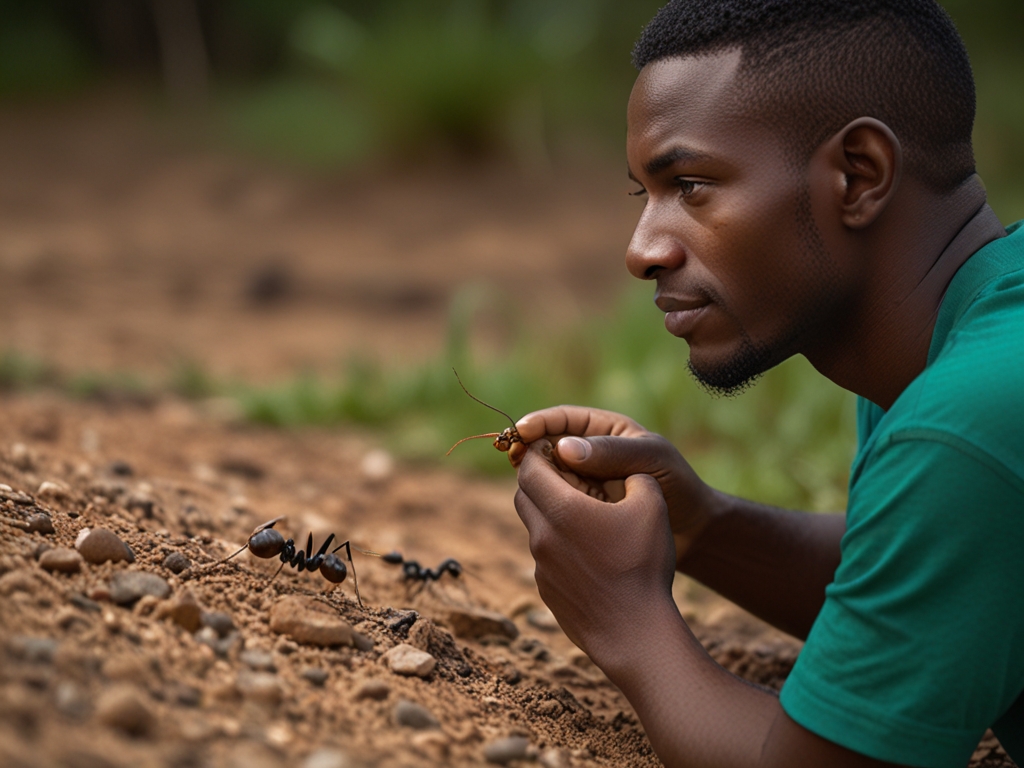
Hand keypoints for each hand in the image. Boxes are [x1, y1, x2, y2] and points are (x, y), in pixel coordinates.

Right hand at [511, 405, 720, 564]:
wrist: (694, 531)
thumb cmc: (679, 487)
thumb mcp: (651, 462)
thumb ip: (612, 453)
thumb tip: (564, 448)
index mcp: (605, 431)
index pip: (563, 419)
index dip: (539, 423)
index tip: (520, 432)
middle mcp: (589, 454)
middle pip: (548, 446)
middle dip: (530, 450)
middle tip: (514, 460)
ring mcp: (584, 482)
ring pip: (548, 476)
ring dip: (537, 479)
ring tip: (532, 487)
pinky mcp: (583, 510)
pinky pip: (556, 502)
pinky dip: (547, 504)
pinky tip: (543, 512)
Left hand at [514, 440, 676, 658]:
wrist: (634, 634)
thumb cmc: (642, 567)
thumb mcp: (652, 506)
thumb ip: (635, 474)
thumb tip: (627, 468)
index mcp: (560, 509)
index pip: (529, 467)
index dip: (540, 452)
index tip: (558, 449)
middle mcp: (541, 536)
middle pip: (524, 494)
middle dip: (541, 479)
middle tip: (571, 476)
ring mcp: (540, 567)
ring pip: (535, 527)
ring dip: (551, 514)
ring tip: (586, 516)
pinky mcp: (547, 591)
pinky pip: (545, 557)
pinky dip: (559, 545)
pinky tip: (591, 553)